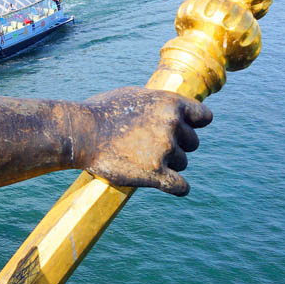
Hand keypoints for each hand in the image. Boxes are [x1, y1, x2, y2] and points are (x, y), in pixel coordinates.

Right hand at [78, 87, 212, 195]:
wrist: (80, 133)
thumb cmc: (101, 112)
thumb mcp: (133, 96)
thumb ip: (157, 103)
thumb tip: (172, 109)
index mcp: (169, 103)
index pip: (204, 117)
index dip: (193, 124)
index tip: (183, 130)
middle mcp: (171, 124)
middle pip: (192, 143)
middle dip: (177, 146)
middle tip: (152, 147)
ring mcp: (165, 149)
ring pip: (183, 163)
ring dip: (168, 164)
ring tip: (142, 160)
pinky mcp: (155, 173)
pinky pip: (180, 187)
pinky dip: (176, 188)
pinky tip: (167, 184)